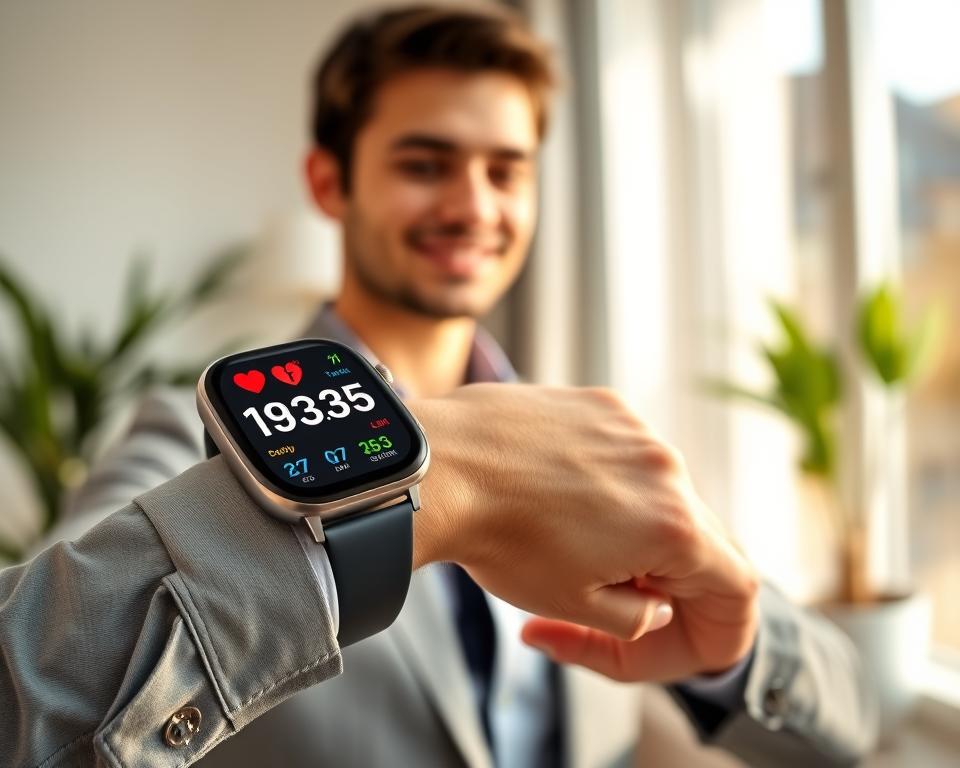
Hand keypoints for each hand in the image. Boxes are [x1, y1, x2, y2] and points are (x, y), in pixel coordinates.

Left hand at [408, 383, 757, 677]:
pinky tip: (551, 496)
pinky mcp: (599, 404)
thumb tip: (654, 605)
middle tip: (599, 595)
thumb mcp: (575, 605)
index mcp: (674, 526)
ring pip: (657, 493)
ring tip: (564, 540)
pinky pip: (622, 454)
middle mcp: (667, 467)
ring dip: (628, 528)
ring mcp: (633, 428)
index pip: (735, 588)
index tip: (669, 636)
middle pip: (694, 539)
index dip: (715, 628)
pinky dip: (604, 484)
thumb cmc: (499, 539)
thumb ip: (636, 617)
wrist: (439, 468)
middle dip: (659, 578)